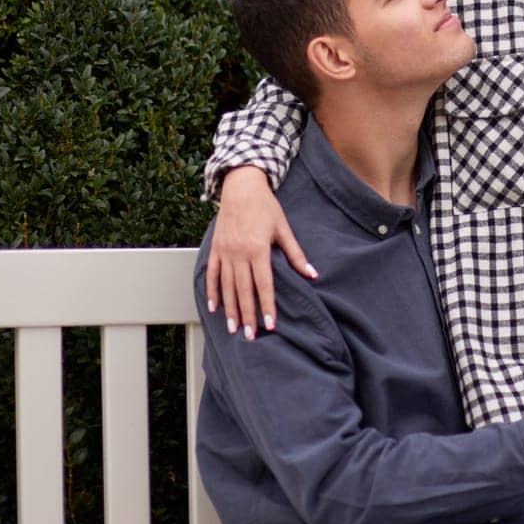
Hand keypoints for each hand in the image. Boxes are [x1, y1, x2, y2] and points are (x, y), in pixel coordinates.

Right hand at [206, 166, 316, 338]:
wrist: (241, 187)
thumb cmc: (266, 207)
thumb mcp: (284, 228)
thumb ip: (295, 254)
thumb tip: (312, 274)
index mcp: (258, 249)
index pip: (263, 284)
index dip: (267, 305)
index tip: (270, 324)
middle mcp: (239, 253)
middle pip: (243, 290)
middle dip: (248, 315)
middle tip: (250, 336)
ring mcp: (225, 251)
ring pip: (226, 286)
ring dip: (230, 309)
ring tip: (233, 328)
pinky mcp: (215, 248)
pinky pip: (211, 274)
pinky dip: (211, 291)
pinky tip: (213, 307)